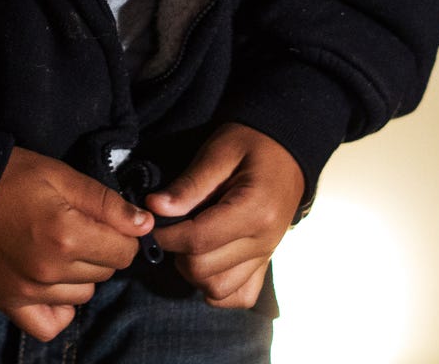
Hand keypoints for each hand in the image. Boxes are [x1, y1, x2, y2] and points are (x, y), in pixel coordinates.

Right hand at [0, 146, 152, 340]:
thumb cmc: (11, 176)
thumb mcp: (61, 175)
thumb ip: (106, 202)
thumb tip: (144, 225)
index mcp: (67, 234)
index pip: (125, 250)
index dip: (123, 232)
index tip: (107, 220)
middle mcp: (51, 270)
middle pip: (106, 273)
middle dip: (102, 250)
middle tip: (78, 227)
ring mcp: (29, 292)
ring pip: (83, 296)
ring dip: (81, 276)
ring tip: (59, 249)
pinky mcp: (9, 303)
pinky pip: (50, 325)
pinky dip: (59, 309)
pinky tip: (54, 285)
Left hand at [147, 122, 304, 307]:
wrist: (287, 149)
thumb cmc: (250, 144)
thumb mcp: (218, 152)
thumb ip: (188, 184)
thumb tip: (154, 208)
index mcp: (254, 211)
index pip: (198, 240)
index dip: (166, 235)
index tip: (151, 222)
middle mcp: (264, 241)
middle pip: (204, 269)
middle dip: (177, 253)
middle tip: (171, 229)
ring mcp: (267, 255)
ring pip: (218, 289)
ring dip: (194, 272)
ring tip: (188, 244)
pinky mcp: (266, 262)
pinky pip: (241, 296)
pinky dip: (219, 288)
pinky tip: (209, 264)